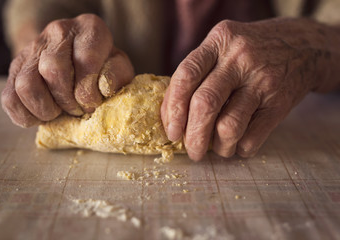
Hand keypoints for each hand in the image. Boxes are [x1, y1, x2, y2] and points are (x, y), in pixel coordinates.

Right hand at [2, 14, 133, 126]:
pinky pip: (10, 99)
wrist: (77, 62)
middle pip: (53, 70)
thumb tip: (102, 88)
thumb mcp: (118, 68)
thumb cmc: (101, 68)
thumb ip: (117, 75)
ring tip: (60, 112)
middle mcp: (57, 32)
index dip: (89, 90)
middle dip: (68, 100)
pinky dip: (27, 116)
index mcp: (88, 28)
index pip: (86, 59)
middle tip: (78, 109)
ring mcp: (32, 49)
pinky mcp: (14, 69)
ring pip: (27, 85)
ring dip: (46, 109)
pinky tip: (44, 114)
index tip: (93, 103)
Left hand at [162, 18, 328, 160]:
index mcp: (219, 42)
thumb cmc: (250, 52)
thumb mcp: (223, 47)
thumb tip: (170, 116)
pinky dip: (241, 149)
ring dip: (218, 147)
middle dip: (193, 137)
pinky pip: (252, 138)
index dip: (173, 108)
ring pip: (228, 126)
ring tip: (218, 149)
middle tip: (191, 151)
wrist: (303, 47)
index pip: (186, 76)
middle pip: (205, 104)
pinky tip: (239, 144)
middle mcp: (240, 59)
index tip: (171, 131)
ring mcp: (262, 80)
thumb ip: (197, 73)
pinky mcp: (280, 103)